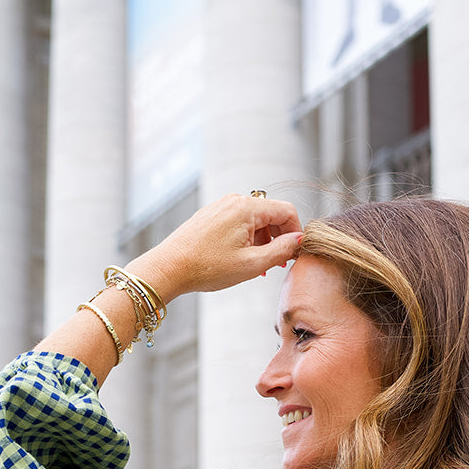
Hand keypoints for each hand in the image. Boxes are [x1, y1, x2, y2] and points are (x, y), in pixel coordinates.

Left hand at [126, 194, 303, 303]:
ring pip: (255, 220)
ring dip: (263, 241)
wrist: (169, 268)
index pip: (287, 211)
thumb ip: (281, 250)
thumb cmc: (207, 267)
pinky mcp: (211, 215)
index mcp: (247, 208)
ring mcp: (221, 206)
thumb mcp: (252, 264)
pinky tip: (242, 259)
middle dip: (279, 238)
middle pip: (271, 214)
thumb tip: (300, 241)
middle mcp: (234, 200)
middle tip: (278, 264)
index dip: (296, 233)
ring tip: (258, 267)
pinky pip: (239, 223)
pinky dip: (247, 239)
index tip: (295, 254)